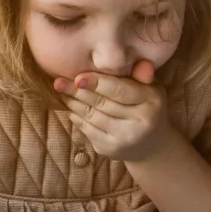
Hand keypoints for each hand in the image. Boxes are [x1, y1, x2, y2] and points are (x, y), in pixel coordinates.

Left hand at [55, 60, 172, 162]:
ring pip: (91, 116)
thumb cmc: (147, 106)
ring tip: (61, 90)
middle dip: (77, 91)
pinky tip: (70, 106)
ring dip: (73, 102)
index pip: (119, 91)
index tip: (77, 77)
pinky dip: (76, 116)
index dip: (97, 83)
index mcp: (151, 103)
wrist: (151, 144)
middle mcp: (139, 124)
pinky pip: (87, 129)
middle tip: (59, 82)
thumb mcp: (151, 88)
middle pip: (101, 103)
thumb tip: (137, 62)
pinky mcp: (109, 149)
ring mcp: (123, 139)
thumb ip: (142, 75)